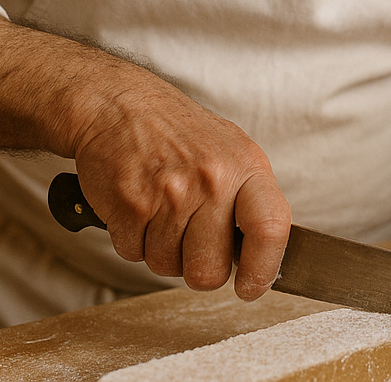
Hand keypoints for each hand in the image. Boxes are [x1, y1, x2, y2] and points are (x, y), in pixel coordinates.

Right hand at [71, 70, 290, 300]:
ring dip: (162, 249)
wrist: (119, 105)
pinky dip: (133, 240)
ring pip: (167, 267)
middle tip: (191, 238)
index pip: (271, 227)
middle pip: (211, 271)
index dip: (263, 269)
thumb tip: (264, 253)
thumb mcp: (231, 150)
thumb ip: (249, 199)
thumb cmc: (177, 131)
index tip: (250, 286)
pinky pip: (133, 255)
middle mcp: (212, 180)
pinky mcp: (129, 205)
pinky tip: (138, 206)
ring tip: (161, 209)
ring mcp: (170, 194)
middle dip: (198, 268)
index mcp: (245, 166)